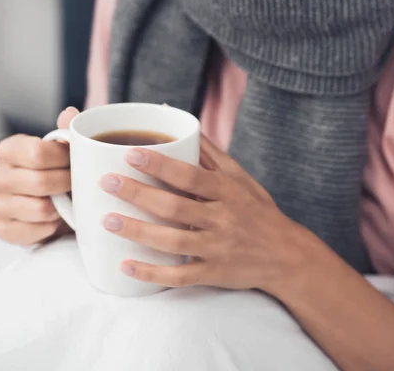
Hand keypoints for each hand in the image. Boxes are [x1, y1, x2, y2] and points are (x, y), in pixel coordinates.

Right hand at [0, 107, 78, 245]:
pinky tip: (56, 220)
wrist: (55, 207)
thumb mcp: (65, 150)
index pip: (37, 153)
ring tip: (68, 202)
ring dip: (61, 208)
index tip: (78, 162)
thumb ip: (68, 131)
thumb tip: (69, 113)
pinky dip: (52, 227)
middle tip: (80, 185)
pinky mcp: (2, 230)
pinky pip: (34, 232)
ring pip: (39, 209)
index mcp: (9, 149)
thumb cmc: (59, 172)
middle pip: (40, 182)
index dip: (64, 159)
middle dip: (68, 185)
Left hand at [99, 136, 315, 292]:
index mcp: (228, 192)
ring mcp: (218, 249)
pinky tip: (125, 265)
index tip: (129, 153)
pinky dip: (152, 272)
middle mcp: (223, 219)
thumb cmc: (256, 210)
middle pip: (175, 207)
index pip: (190, 176)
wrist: (286, 256)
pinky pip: (179, 275)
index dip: (159, 165)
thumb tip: (175, 117)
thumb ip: (208, 152)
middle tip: (106, 183)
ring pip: (173, 241)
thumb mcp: (240, 178)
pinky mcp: (214, 273)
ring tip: (107, 221)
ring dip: (138, 231)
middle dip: (138, 194)